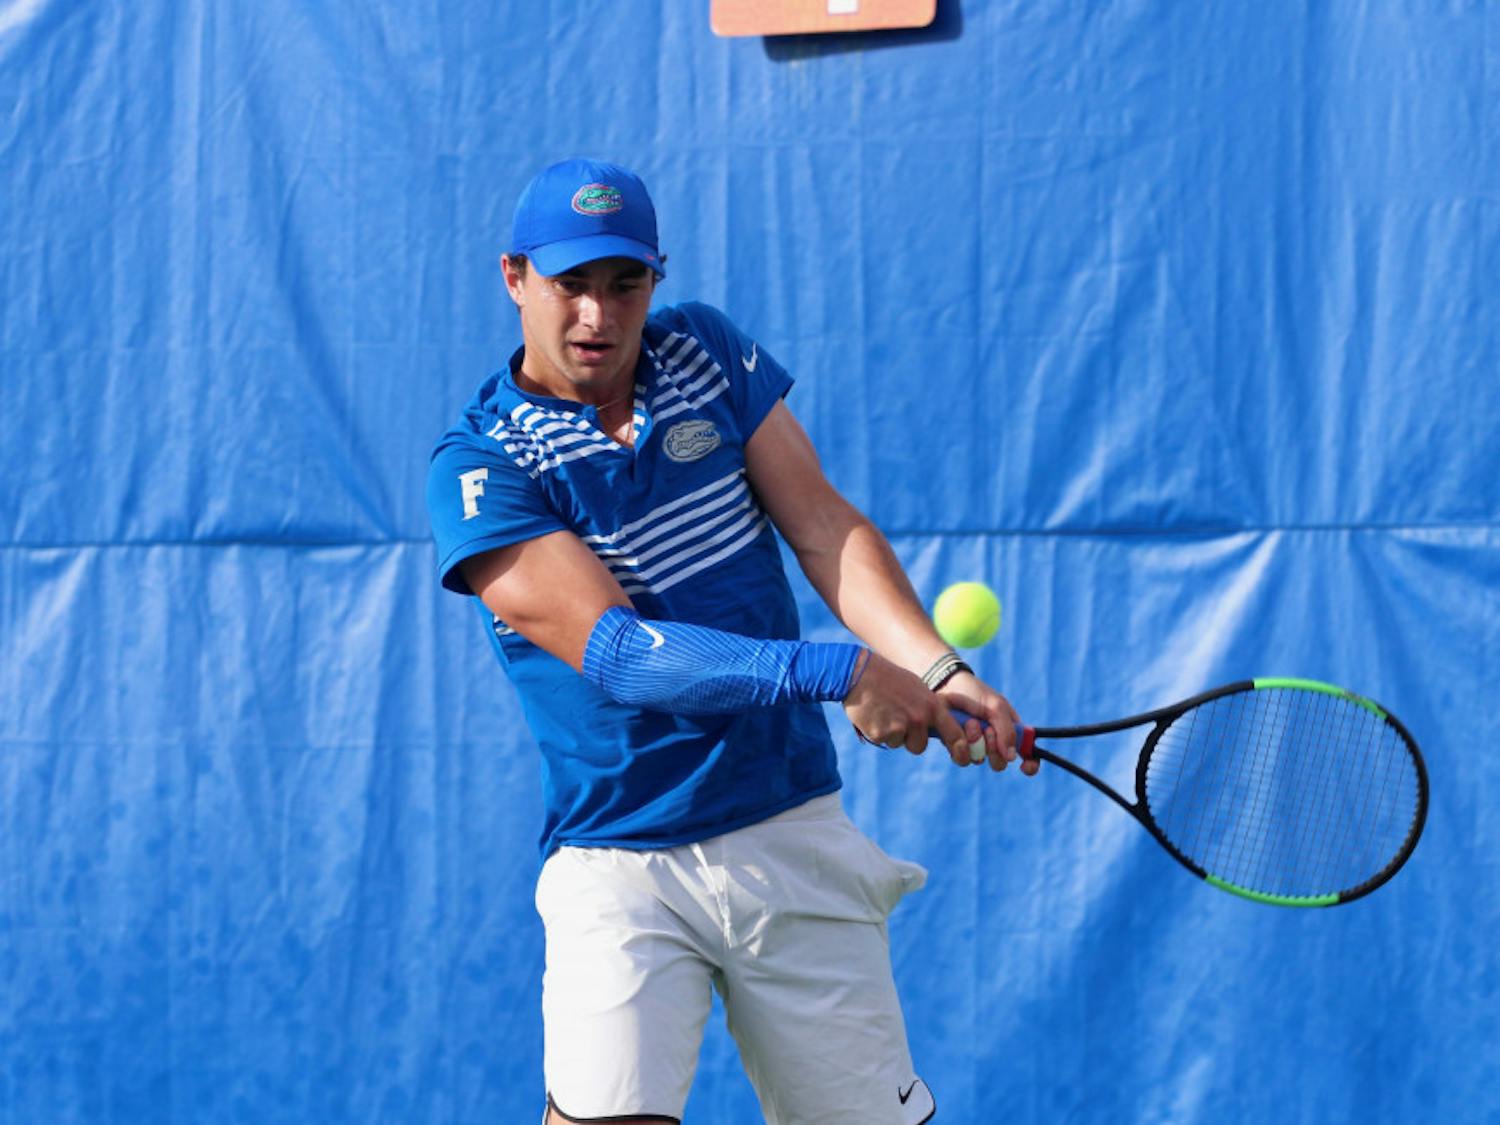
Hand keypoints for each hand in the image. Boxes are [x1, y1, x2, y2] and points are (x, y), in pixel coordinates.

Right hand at [843, 652, 972, 762]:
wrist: (858, 673)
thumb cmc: (889, 678)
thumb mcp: (917, 688)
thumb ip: (929, 708)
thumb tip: (937, 727)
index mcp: (932, 706)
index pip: (955, 735)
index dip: (960, 750)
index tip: (962, 758)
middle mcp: (919, 719)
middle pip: (920, 746)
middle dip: (910, 739)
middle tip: (898, 719)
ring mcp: (899, 728)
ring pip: (900, 743)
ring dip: (893, 735)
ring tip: (884, 711)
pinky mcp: (880, 734)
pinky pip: (883, 741)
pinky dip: (878, 731)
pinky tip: (873, 713)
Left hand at [938, 671, 1038, 775]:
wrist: (948, 686)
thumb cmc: (976, 694)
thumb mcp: (996, 707)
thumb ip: (1006, 731)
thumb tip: (1011, 758)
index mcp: (1009, 731)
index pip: (1026, 754)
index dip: (1030, 764)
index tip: (1025, 767)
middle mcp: (993, 743)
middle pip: (999, 764)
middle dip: (994, 750)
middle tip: (988, 730)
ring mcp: (974, 746)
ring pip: (979, 760)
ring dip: (975, 741)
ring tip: (970, 721)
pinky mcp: (957, 747)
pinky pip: (961, 758)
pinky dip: (960, 743)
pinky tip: (958, 727)